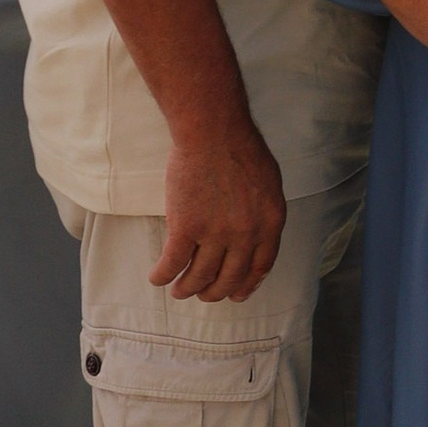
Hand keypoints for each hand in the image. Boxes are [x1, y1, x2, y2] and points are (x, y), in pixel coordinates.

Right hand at [151, 116, 287, 303]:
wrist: (214, 132)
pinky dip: (162, 276)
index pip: (260, 268)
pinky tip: (156, 278)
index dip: (246, 286)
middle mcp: (245, 235)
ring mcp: (215, 234)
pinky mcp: (185, 228)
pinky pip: (172, 264)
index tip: (236, 294)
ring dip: (187, 289)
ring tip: (179, 291)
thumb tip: (253, 238)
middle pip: (229, 278)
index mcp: (270, 224)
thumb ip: (262, 215)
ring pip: (199, 277)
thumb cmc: (241, 149)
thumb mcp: (269, 185)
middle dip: (214, 292)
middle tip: (203, 294)